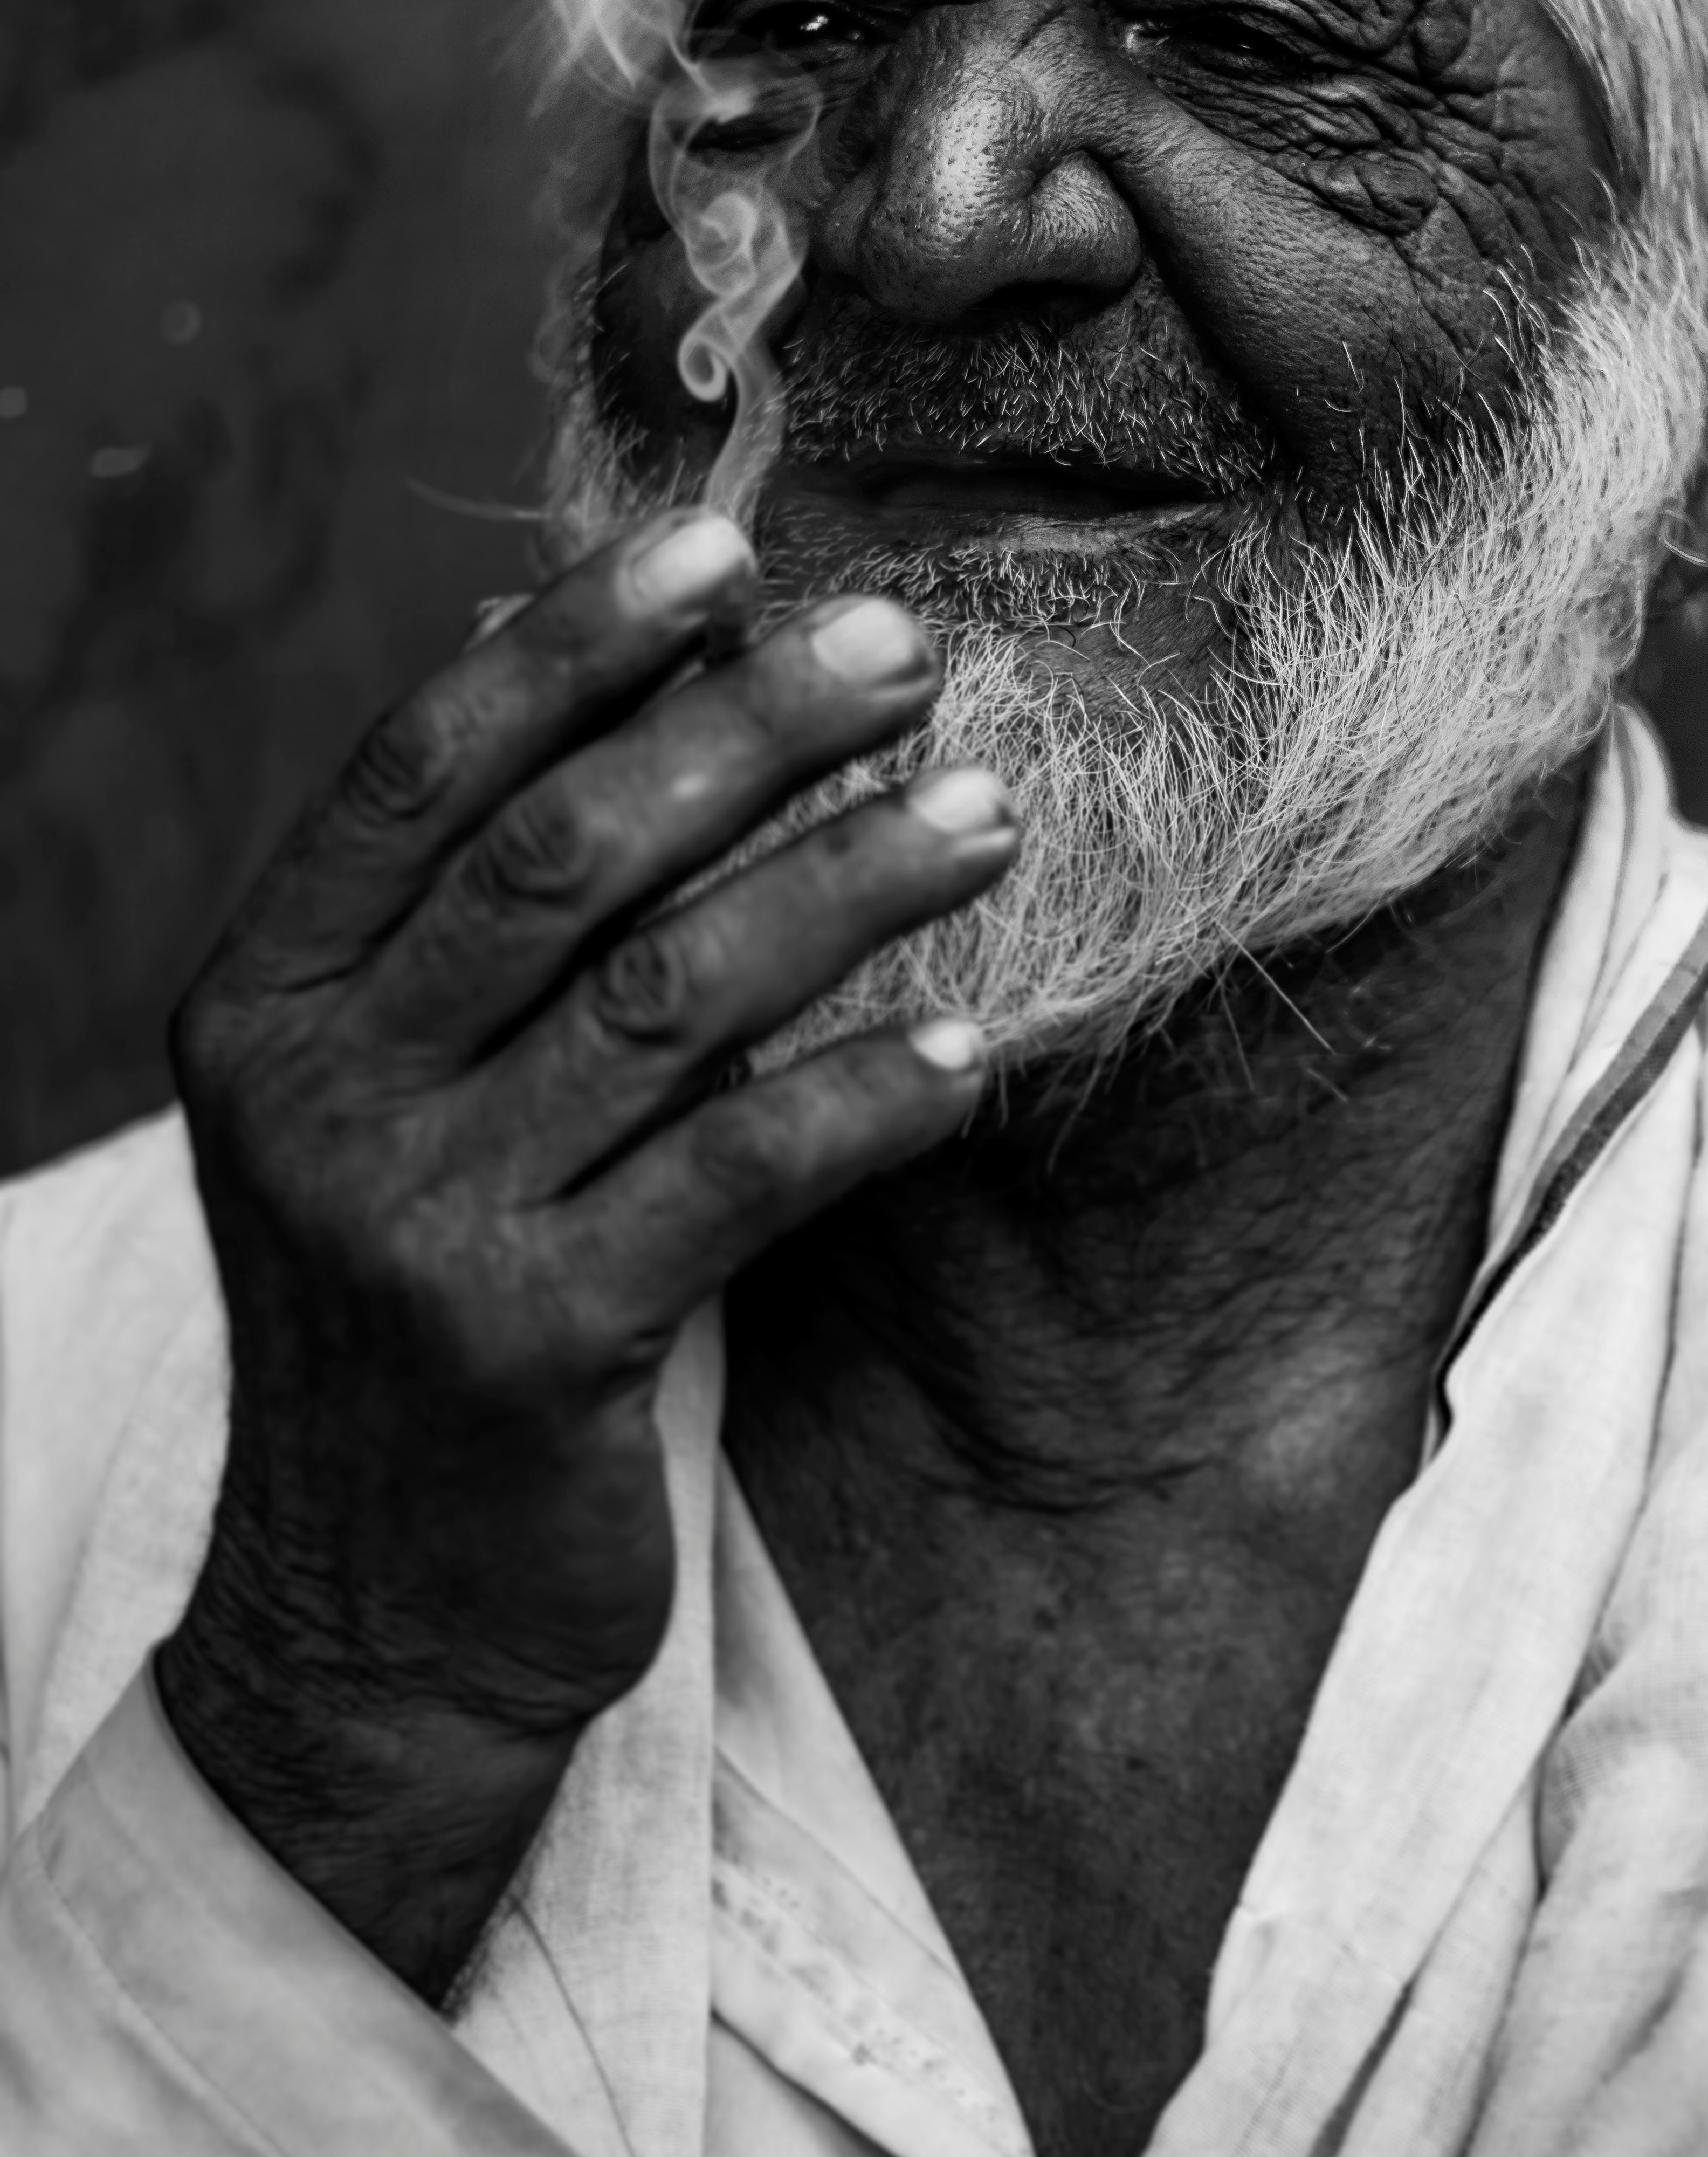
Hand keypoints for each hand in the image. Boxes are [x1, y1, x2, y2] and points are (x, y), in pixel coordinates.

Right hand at [155, 511, 1014, 1997]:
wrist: (369, 1616)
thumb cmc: (419, 1310)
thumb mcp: (381, 1106)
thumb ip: (462, 927)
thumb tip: (608, 686)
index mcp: (267, 1002)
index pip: (420, 770)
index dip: (575, 644)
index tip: (723, 540)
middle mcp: (318, 1096)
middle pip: (561, 858)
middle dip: (747, 730)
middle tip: (909, 649)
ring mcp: (417, 1225)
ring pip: (670, 997)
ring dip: (846, 886)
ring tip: (992, 816)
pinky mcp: (537, 1350)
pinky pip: (740, 1177)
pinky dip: (867, 1095)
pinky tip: (975, 1041)